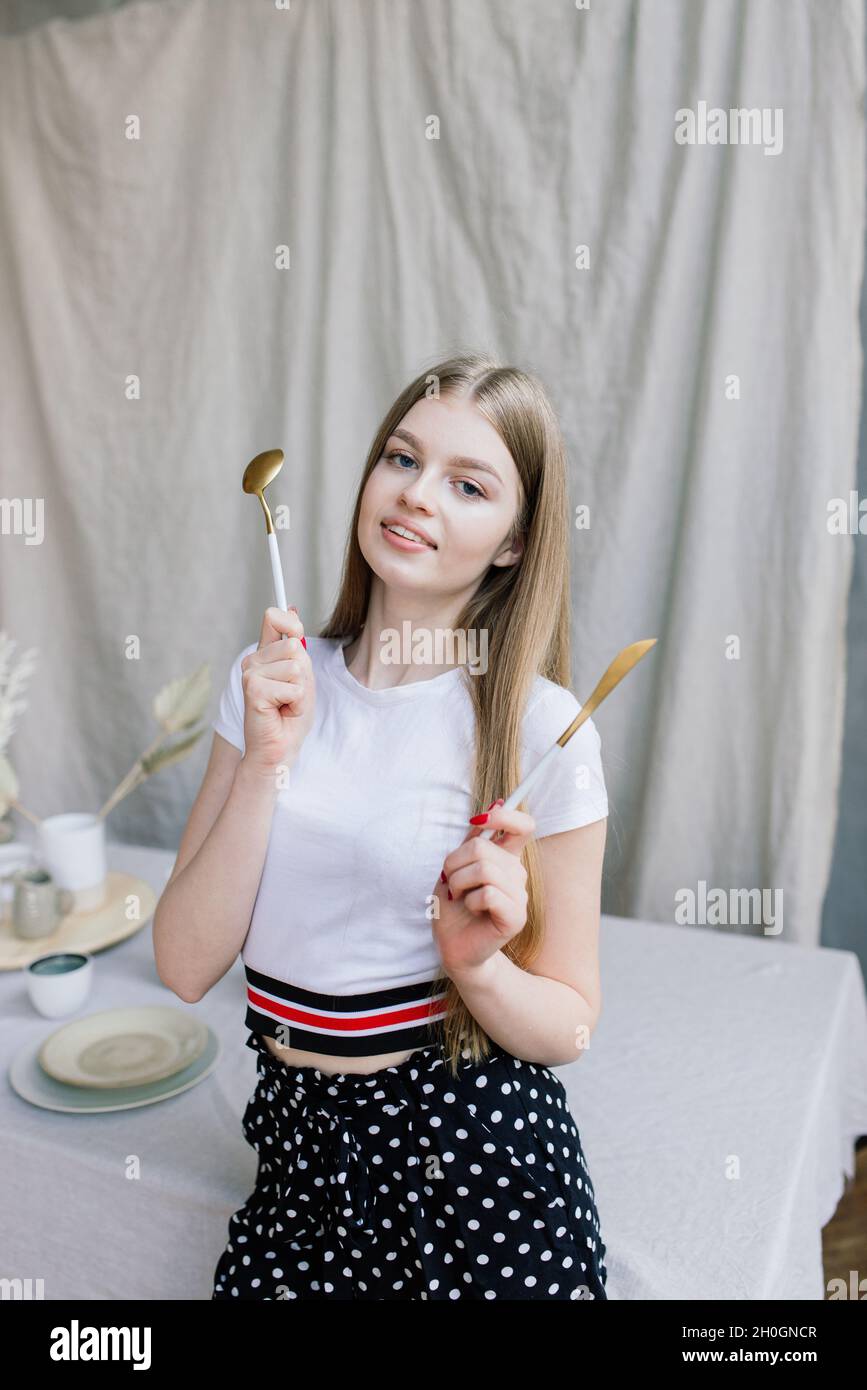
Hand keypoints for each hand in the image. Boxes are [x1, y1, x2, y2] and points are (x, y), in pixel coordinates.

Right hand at [240, 606, 315, 776]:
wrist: (278, 751)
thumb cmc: (290, 718)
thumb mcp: (302, 678)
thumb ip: (297, 649)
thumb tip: (291, 610)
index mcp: (264, 655)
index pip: (274, 617)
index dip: (292, 624)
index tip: (297, 639)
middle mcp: (253, 661)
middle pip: (295, 646)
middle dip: (304, 675)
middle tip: (292, 696)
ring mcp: (250, 673)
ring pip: (296, 666)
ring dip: (300, 691)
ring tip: (286, 705)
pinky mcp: (253, 689)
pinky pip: (293, 686)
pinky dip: (296, 702)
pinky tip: (282, 712)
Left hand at [432, 800, 535, 979]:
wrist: (453, 947)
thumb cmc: (453, 907)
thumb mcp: (456, 866)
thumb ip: (474, 838)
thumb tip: (496, 804)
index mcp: (506, 858)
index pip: (523, 826)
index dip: (505, 816)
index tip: (479, 821)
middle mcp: (517, 874)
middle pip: (484, 847)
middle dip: (454, 863)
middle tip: (451, 882)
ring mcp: (520, 895)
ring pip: (484, 870)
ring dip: (459, 883)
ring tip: (459, 897)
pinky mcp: (516, 917)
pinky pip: (488, 894)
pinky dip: (470, 901)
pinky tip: (472, 911)